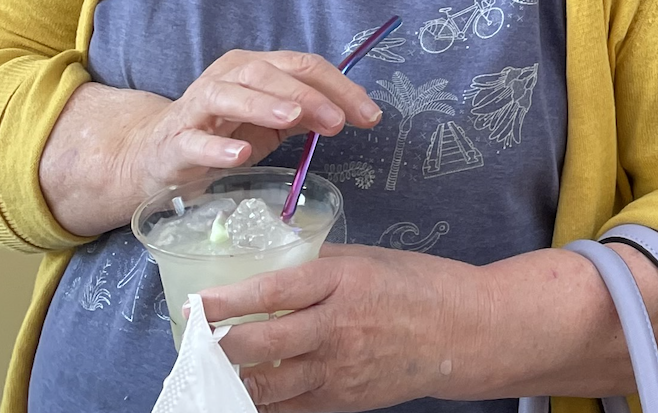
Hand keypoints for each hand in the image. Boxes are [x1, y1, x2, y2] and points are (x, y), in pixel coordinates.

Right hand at [128, 50, 382, 193]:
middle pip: (270, 74)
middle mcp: (227, 77)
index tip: (369, 115)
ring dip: (265, 105)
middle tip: (339, 121)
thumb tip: (349, 113)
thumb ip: (306, 114)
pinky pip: (195, 140)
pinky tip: (239, 155)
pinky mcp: (175, 140)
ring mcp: (197, 106)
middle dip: (310, 96)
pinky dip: (218, 146)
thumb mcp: (271, 123)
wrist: (157, 156)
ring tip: (294, 119)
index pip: (304, 66)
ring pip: (230, 94)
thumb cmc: (223, 133)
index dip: (340, 88)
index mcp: (255, 67)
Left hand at [210, 246, 479, 410]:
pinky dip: (261, 400)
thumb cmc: (421, 286)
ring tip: (211, 368)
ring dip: (232, 377)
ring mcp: (338, 370)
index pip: (272, 293)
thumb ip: (323, 266)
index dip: (228, 301)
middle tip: (194, 338)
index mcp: (344, 283)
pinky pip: (287, 407)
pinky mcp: (341, 400)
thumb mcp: (372, 259)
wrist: (463, 332)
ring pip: (266, 385)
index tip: (199, 303)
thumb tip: (278, 268)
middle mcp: (336, 329)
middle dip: (218, 344)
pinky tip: (246, 390)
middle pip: (260, 345)